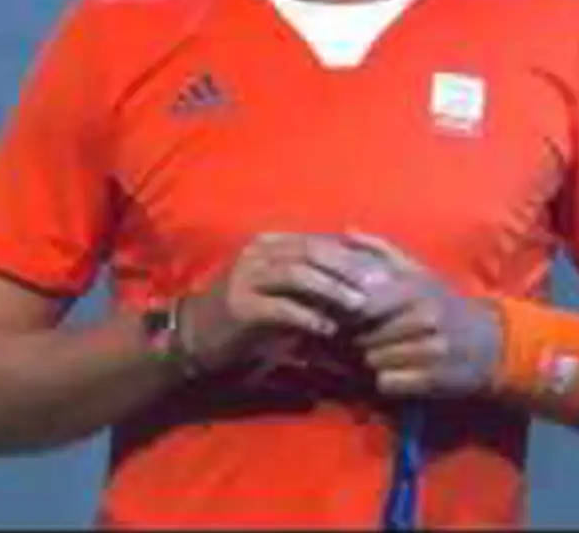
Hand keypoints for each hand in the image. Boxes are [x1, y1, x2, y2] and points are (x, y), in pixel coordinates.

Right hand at [178, 232, 386, 372]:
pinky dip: (308, 316)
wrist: (196, 338)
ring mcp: (246, 277)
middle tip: (378, 288)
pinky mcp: (240, 306)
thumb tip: (361, 283)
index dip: (353, 255)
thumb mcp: (283, 293)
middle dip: (349, 269)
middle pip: (313, 251)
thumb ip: (314, 284)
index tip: (382, 273)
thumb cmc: (248, 316)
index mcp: (271, 244)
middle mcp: (258, 253)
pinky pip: (280, 307)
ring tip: (359, 307)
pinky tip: (329, 329)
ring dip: (332, 289)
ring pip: (298, 273)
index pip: (320, 241)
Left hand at [343, 230, 502, 397]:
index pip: (365, 304)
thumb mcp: (416, 271)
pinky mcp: (435, 379)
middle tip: (356, 342)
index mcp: (417, 289)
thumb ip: (380, 250)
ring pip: (374, 360)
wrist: (487, 341)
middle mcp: (426, 317)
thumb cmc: (440, 301)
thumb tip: (347, 231)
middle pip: (366, 336)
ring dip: (369, 361)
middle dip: (357, 340)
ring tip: (375, 355)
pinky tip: (393, 371)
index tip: (344, 316)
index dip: (350, 313)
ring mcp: (433, 349)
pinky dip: (385, 379)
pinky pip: (388, 382)